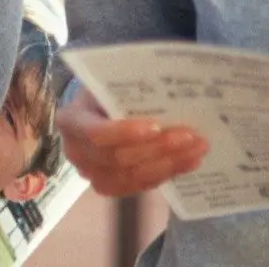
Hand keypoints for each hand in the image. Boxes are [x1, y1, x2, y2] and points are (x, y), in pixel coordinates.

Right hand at [56, 85, 207, 195]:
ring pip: (132, 177)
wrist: (93, 111)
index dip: (125, 133)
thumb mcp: (106, 83)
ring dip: (169, 164)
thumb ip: (126, 89)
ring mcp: (91, 174)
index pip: (96, 133)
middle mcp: (76, 152)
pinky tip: (190, 161)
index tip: (155, 126)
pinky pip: (141, 186)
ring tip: (198, 149)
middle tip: (191, 136)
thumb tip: (166, 85)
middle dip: (158, 148)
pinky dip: (168, 174)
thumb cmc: (102, 92)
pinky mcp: (111, 186)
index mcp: (71, 121)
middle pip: (118, 158)